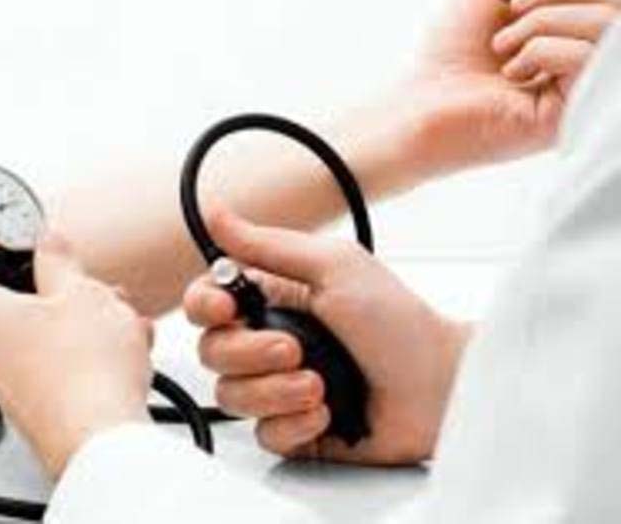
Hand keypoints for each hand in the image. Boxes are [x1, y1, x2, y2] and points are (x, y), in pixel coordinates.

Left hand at [0, 232, 153, 478]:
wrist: (103, 442)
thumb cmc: (85, 373)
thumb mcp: (81, 292)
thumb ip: (58, 260)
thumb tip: (47, 243)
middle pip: (6, 309)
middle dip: (48, 289)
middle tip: (74, 280)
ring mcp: (14, 388)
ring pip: (41, 338)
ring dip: (77, 321)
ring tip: (115, 318)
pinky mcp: (42, 410)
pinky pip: (60, 369)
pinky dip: (88, 355)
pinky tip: (124, 351)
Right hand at [183, 211, 469, 463]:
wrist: (440, 388)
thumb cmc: (398, 323)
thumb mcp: (333, 266)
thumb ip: (267, 244)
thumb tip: (216, 213)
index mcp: (271, 297)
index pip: (206, 302)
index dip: (206, 308)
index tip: (229, 310)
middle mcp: (267, 341)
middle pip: (211, 352)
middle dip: (249, 354)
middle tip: (293, 349)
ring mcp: (278, 386)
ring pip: (231, 396)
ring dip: (275, 392)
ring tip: (320, 385)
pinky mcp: (293, 428)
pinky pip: (263, 434)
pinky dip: (295, 424)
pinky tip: (327, 413)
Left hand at [403, 0, 591, 176]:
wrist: (419, 103)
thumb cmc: (449, 51)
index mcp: (578, 29)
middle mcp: (591, 59)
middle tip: (514, 8)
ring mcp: (586, 90)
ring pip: (607, 23)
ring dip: (545, 18)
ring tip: (503, 44)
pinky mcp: (573, 115)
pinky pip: (586, 57)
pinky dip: (542, 49)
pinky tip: (512, 72)